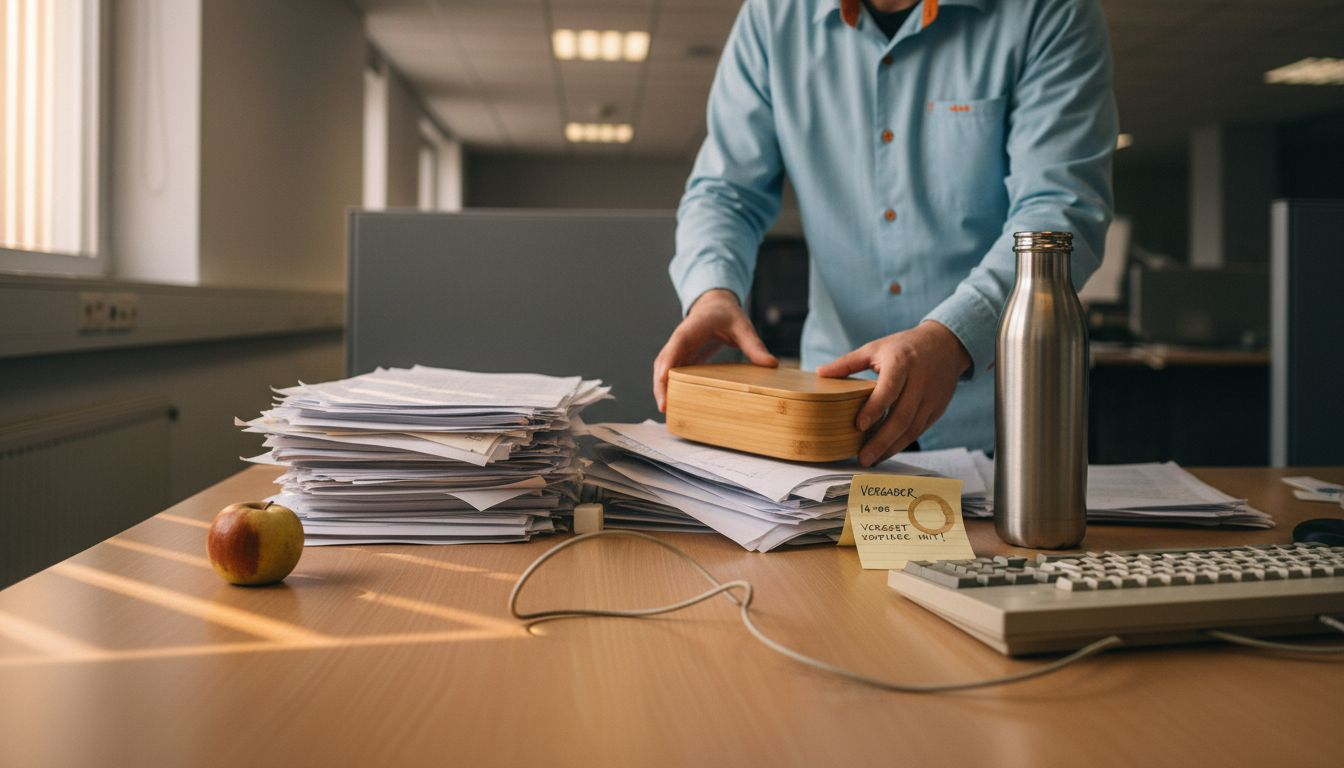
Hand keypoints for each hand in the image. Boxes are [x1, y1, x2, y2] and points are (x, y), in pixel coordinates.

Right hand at [653, 289, 777, 411]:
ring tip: (667, 411)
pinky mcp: (682, 359)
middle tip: (664, 407)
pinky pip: (672, 374)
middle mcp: (679, 341)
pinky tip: (676, 404)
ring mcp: (678, 351)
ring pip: (663, 371)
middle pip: (662, 363)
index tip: (663, 379)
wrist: (715, 305)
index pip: (675, 346)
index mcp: (690, 330)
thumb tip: (771, 364)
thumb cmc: (727, 314)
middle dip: (660, 384)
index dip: (667, 363)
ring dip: (663, 389)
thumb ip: (754, 345)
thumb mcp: (742, 326)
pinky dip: (671, 387)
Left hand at [817, 321, 971, 466]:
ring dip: (891, 447)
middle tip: (862, 457)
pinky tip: (886, 451)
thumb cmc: (905, 347)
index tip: (858, 426)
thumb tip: (820, 372)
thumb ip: (849, 362)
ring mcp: (931, 397)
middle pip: (902, 416)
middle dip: (881, 441)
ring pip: (913, 428)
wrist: (945, 345)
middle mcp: (920, 381)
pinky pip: (920, 430)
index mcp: (901, 363)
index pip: (889, 389)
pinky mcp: (938, 408)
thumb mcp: (876, 348)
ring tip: (871, 460)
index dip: (875, 409)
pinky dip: (902, 443)